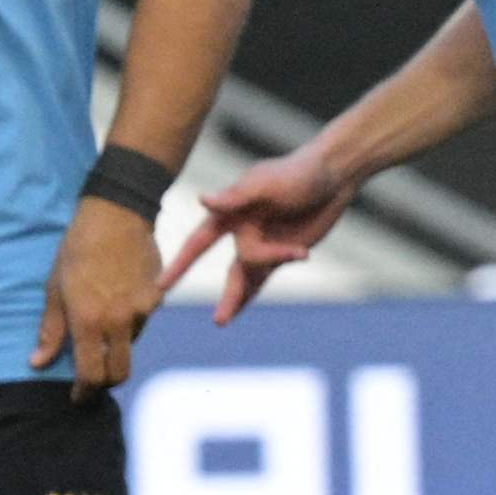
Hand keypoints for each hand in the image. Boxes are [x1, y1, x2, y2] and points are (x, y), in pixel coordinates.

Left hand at [37, 198, 161, 388]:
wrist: (116, 217)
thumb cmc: (77, 251)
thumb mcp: (54, 290)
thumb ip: (50, 330)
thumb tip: (38, 363)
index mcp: (89, 322)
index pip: (91, 374)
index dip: (84, 392)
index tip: (78, 398)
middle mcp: (119, 322)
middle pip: (120, 371)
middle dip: (106, 381)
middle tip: (93, 376)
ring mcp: (143, 310)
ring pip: (131, 344)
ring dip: (117, 345)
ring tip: (104, 323)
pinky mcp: (158, 298)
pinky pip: (143, 320)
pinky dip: (131, 320)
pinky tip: (120, 299)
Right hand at [163, 147, 354, 329]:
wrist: (333, 176)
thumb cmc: (298, 172)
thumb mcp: (267, 183)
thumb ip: (236, 197)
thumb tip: (201, 201)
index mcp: (231, 212)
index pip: (200, 241)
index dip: (181, 263)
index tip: (161, 285)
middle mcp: (243, 231)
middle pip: (234, 268)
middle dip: (224, 293)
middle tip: (212, 320)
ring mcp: (264, 244)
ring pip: (248, 277)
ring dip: (236, 298)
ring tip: (219, 322)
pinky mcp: (284, 252)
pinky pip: (265, 275)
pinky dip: (253, 292)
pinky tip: (240, 310)